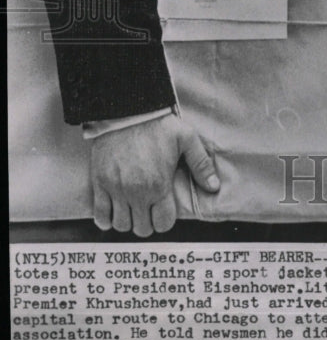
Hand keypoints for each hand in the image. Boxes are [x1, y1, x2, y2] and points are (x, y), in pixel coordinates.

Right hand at [91, 114, 219, 236]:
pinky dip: (106, 219)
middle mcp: (136, 192)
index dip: (165, 220)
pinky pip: (100, 215)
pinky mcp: (99, 183)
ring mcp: (116, 189)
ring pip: (121, 225)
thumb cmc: (156, 123)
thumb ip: (201, 164)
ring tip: (133, 210)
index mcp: (159, 184)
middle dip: (147, 223)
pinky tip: (113, 211)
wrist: (126, 111)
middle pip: (142, 228)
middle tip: (149, 210)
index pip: (163, 223)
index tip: (164, 211)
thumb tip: (214, 185)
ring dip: (128, 221)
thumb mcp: (186, 138)